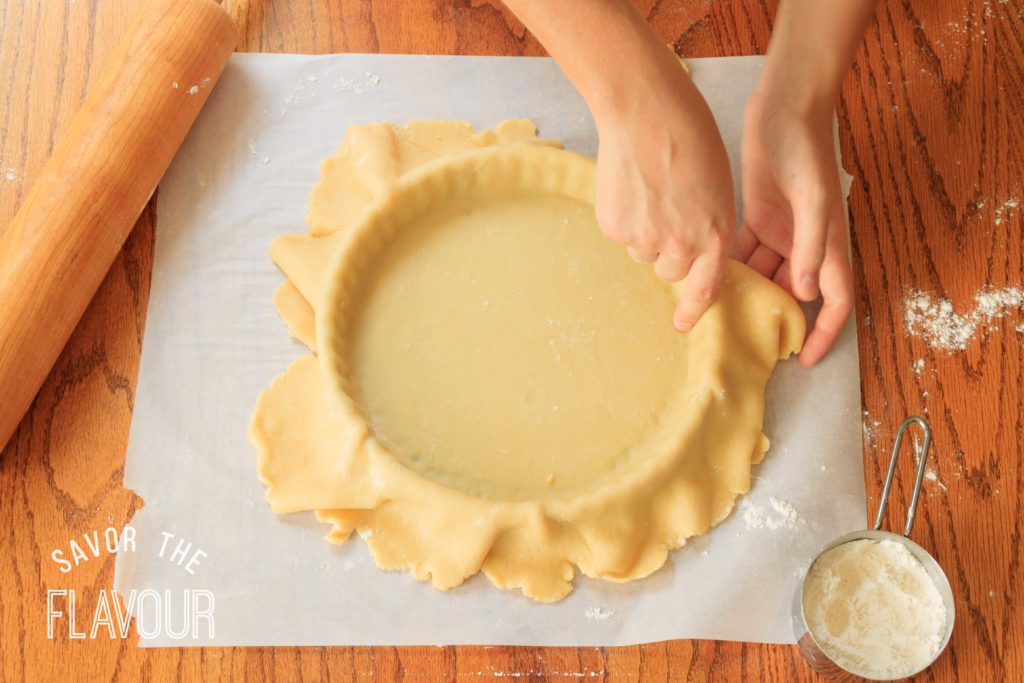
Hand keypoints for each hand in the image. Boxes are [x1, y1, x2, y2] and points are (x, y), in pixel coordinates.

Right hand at [593, 76, 734, 331]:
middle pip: (669, 271)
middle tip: (665, 214)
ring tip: (648, 189)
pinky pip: (618, 233)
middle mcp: (681, 245)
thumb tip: (691, 247)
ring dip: (644, 231)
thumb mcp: (718, 185)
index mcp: (715, 233)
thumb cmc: (689, 135)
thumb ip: (708, 224)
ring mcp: (645, 238)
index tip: (682, 324)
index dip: (693, 310)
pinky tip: (628, 184)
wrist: (646, 111)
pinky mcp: (614, 227)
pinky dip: (622, 215)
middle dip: (667, 252)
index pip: (705, 286)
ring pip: (641, 251)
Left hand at [733, 90, 853, 366]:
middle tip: (744, 342)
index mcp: (829, 244)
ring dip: (748, 295)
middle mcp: (807, 244)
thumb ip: (810, 244)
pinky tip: (707, 281)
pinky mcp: (757, 217)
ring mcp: (781, 232)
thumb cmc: (805, 148)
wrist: (784, 107)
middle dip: (775, 318)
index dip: (824, 333)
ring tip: (719, 317)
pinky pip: (746, 253)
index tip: (803, 360)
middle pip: (795, 294)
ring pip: (766, 276)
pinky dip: (732, 268)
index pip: (835, 301)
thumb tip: (805, 291)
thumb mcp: (811, 196)